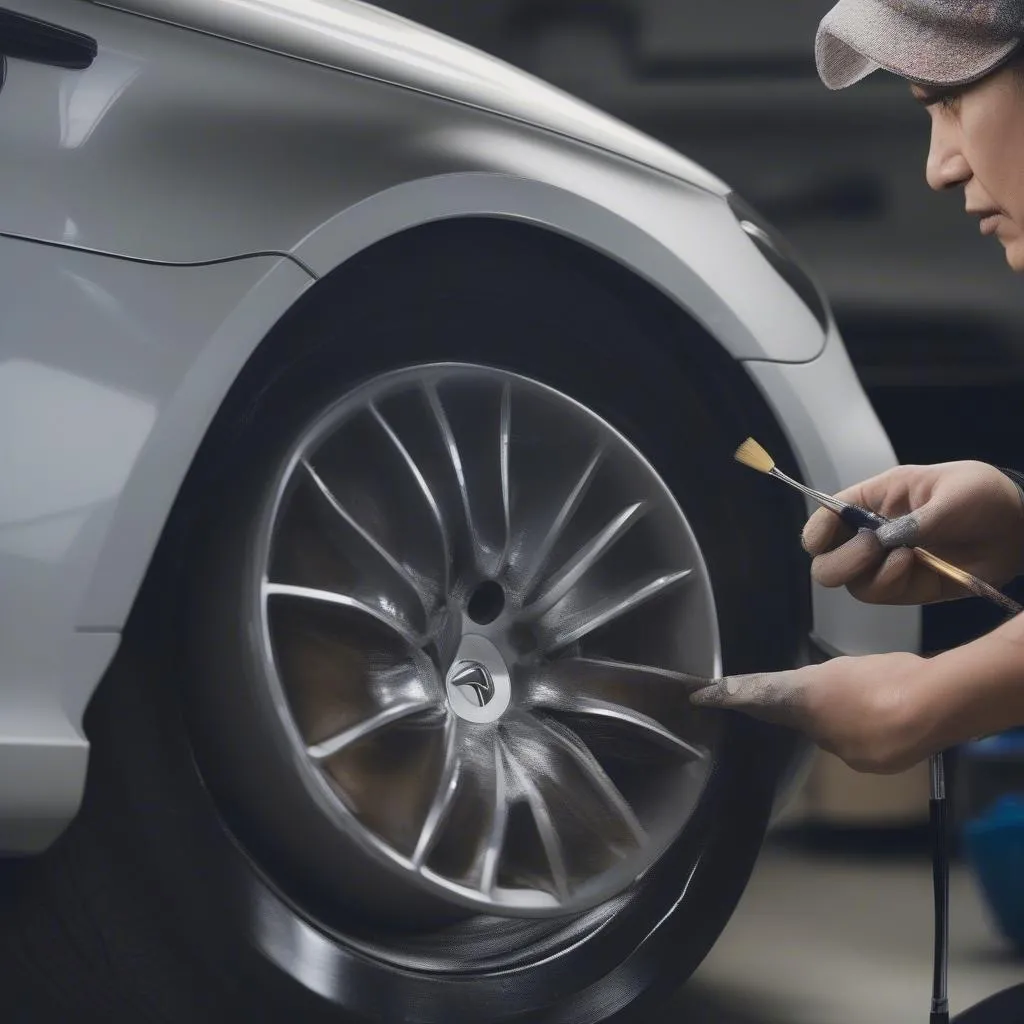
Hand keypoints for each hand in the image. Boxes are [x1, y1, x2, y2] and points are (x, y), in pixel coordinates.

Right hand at [689, 653, 940, 773]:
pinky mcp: (874, 666)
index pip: (750, 693)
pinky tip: (870, 719)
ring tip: (838, 728)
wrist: (934, 701)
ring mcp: (846, 666)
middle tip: (776, 717)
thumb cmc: (880, 733)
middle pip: (788, 687)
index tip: (699, 694)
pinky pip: (853, 686)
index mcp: (796, 694)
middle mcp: (815, 674)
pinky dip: (854, 701)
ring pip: (824, 686)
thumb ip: (831, 739)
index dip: (724, 695)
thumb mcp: (848, 752)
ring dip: (826, 704)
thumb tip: (833, 730)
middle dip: (780, 701)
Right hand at [804, 461, 1023, 604]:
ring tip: (905, 557)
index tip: (822, 541)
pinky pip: (880, 595)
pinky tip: (915, 566)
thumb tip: (882, 542)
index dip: (817, 531)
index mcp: (873, 501)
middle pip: (825, 561)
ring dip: (870, 573)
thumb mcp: (953, 493)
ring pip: (850, 583)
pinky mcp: (906, 588)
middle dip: (841, 560)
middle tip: (873, 549)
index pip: (826, 518)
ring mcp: (886, 565)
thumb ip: (917, 519)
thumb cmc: (982, 496)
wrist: (1019, 528)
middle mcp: (870, 535)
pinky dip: (890, 584)